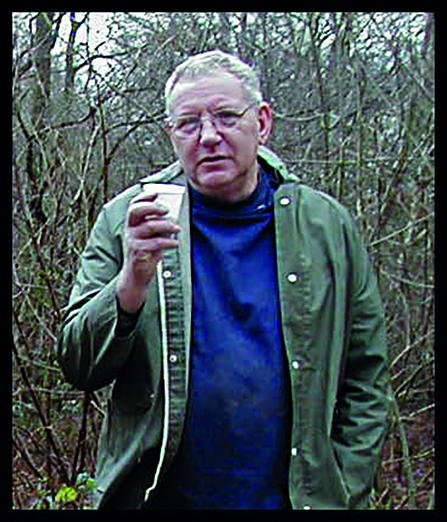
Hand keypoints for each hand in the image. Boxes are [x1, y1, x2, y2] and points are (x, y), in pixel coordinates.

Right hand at [116, 192, 180, 312]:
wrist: (137, 276)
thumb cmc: (147, 253)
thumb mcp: (153, 235)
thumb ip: (160, 224)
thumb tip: (174, 214)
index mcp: (133, 223)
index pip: (134, 204)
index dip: (144, 196)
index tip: (157, 193)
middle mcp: (130, 229)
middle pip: (136, 210)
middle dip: (152, 206)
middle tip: (167, 209)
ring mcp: (132, 240)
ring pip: (148, 226)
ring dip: (166, 225)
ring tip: (177, 228)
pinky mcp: (137, 252)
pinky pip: (154, 243)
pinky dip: (167, 242)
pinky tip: (175, 244)